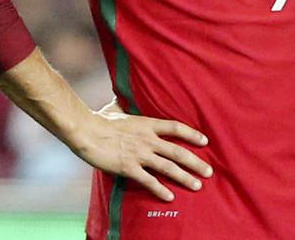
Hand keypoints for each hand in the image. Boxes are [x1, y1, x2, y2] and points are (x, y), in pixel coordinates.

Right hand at [72, 99, 211, 201]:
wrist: (85, 131)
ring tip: (198, 185)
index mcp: (148, 124)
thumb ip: (123, 106)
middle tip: (209, 171)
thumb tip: (121, 98)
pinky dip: (160, 190)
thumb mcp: (116, 108)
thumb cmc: (98, 119)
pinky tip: (170, 197)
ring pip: (168, 168)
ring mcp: (140, 154)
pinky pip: (149, 181)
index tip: (205, 141)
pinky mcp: (129, 168)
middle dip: (196, 162)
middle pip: (178, 151)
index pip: (176, 128)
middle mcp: (148, 140)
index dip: (192, 135)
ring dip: (184, 177)